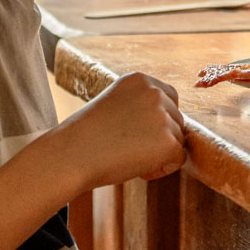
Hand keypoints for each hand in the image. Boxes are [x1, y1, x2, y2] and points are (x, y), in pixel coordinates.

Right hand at [58, 72, 185, 188]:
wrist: (70, 155)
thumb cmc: (84, 138)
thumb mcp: (113, 106)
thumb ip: (138, 107)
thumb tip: (162, 125)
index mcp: (139, 80)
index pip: (168, 98)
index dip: (157, 121)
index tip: (136, 134)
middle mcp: (154, 92)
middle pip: (176, 119)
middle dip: (159, 138)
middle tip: (128, 150)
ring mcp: (163, 115)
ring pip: (178, 139)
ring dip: (159, 154)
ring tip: (128, 158)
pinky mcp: (168, 141)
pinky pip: (178, 159)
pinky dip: (161, 169)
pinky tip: (137, 168)